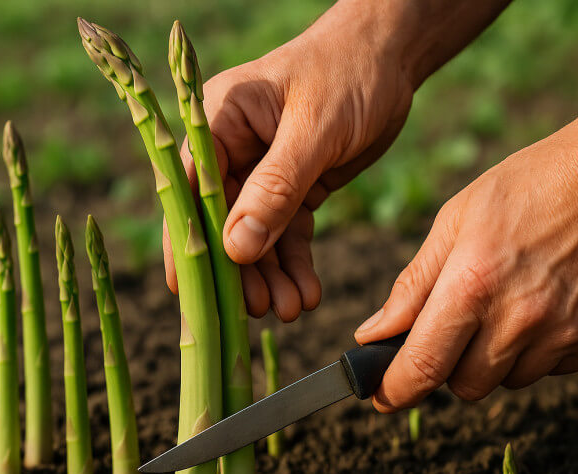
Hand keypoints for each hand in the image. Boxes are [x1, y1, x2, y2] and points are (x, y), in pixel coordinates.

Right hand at [164, 0, 423, 320]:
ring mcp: (260, 172)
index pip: (190, 189)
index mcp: (218, 121)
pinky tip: (307, 292)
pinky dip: (295, 264)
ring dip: (271, 275)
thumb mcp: (314, 130)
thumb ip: (275, 188)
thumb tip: (235, 249)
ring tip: (292, 309)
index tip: (190, 291)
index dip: (187, 242)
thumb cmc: (349, 73)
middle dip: (240, 269)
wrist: (390, 59)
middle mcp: (231, 149)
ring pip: (256, 236)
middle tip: (263, 308)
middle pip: (221, 222)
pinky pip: (287, 234)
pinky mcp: (293, 188)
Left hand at [354, 122, 577, 410]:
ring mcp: (564, 334)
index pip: (423, 367)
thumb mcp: (457, 219)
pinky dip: (538, 350)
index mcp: (473, 284)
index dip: (395, 391)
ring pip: (507, 381)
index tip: (382, 398)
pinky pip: (550, 369)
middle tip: (461, 322)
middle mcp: (519, 319)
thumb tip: (372, 335)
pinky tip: (548, 302)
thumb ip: (413, 285)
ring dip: (496, 357)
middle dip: (450, 365)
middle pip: (465, 386)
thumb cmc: (534, 185)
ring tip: (513, 299)